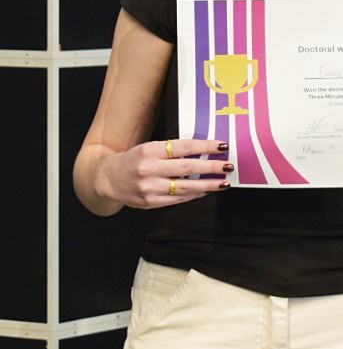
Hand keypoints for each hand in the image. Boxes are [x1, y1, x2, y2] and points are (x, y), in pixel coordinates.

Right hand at [95, 138, 231, 208]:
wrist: (107, 179)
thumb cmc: (135, 160)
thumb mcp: (149, 148)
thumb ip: (173, 150)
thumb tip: (205, 152)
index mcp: (150, 150)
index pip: (184, 147)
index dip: (205, 147)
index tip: (222, 146)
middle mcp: (149, 169)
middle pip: (188, 168)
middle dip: (212, 167)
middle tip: (228, 166)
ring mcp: (149, 188)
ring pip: (186, 187)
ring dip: (208, 185)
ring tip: (224, 182)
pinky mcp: (150, 202)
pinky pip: (178, 199)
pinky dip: (194, 195)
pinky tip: (206, 191)